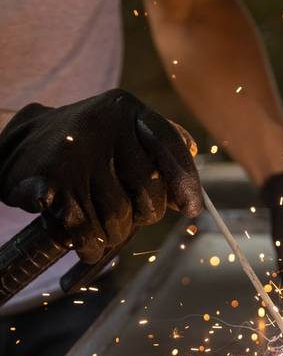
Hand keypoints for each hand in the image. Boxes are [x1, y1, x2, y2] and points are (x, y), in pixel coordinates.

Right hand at [0, 89, 202, 262]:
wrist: (16, 148)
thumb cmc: (78, 147)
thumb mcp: (117, 130)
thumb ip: (156, 148)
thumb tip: (191, 182)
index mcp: (124, 108)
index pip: (169, 144)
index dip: (185, 180)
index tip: (192, 210)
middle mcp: (102, 124)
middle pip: (147, 193)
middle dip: (140, 216)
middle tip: (123, 216)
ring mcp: (75, 152)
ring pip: (117, 219)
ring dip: (110, 237)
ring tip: (97, 228)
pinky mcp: (51, 182)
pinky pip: (85, 232)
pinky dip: (88, 246)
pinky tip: (83, 244)